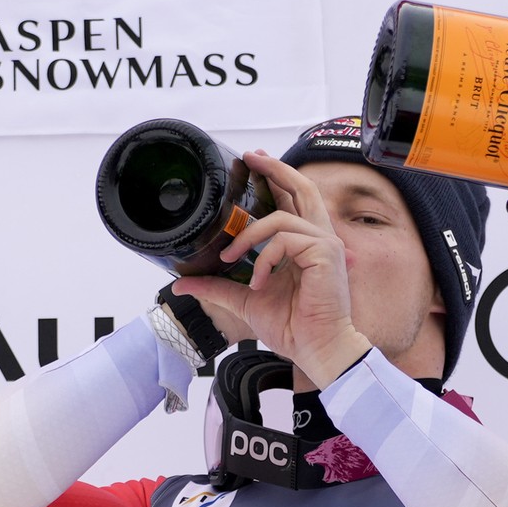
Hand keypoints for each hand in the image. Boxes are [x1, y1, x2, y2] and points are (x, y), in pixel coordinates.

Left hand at [173, 150, 370, 386]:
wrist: (315, 348)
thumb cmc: (292, 327)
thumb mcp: (245, 301)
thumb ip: (217, 287)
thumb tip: (182, 285)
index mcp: (307, 245)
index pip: (294, 202)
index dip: (277, 179)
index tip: (254, 164)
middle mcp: (320, 239)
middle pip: (303, 188)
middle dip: (276, 170)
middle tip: (250, 157)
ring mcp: (325, 244)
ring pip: (282, 217)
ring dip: (249, 236)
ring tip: (233, 257)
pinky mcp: (325, 253)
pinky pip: (285, 239)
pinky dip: (265, 258)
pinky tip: (259, 282)